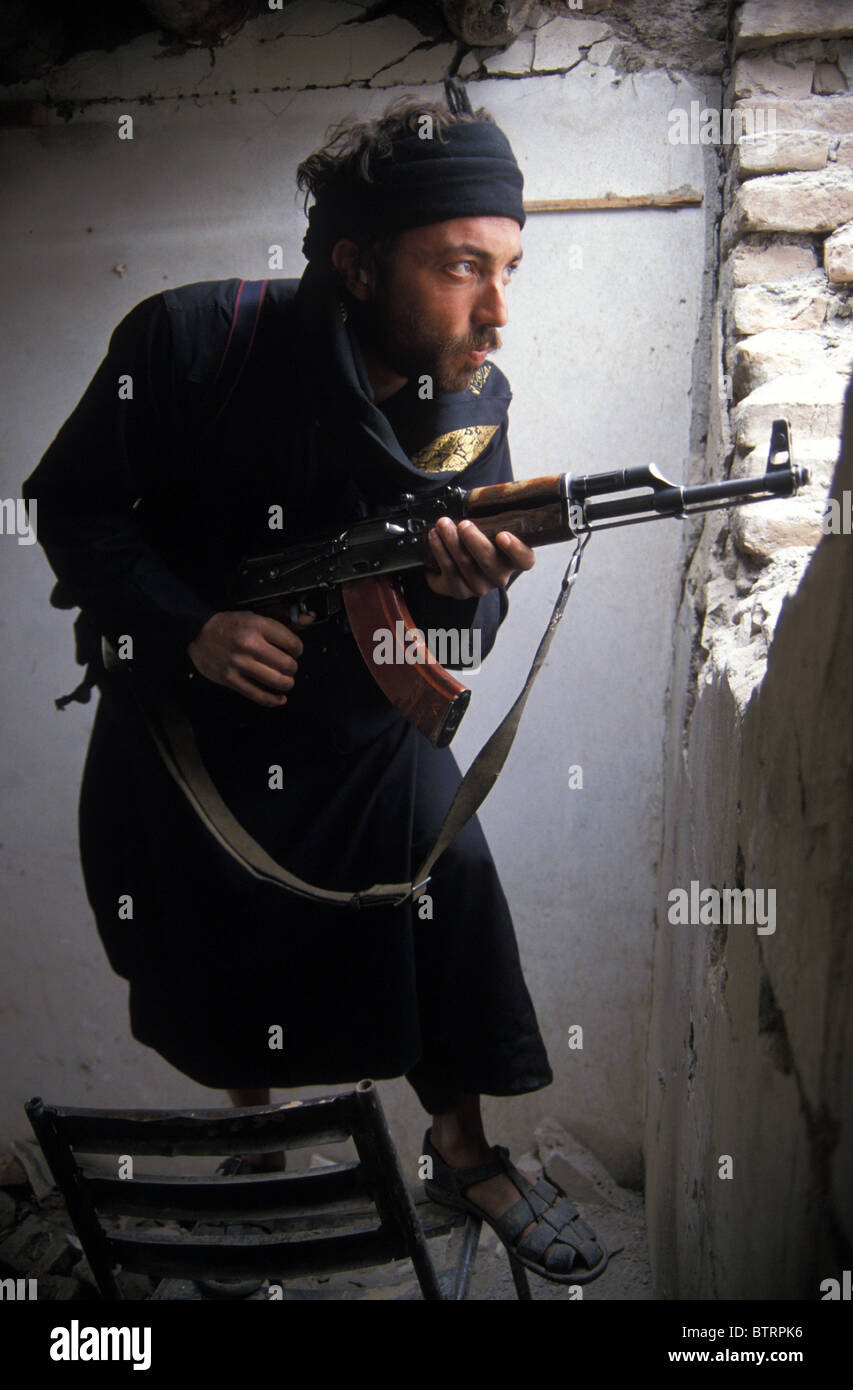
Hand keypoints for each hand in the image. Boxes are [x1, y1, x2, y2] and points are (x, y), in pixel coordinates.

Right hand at [187, 610, 314, 707]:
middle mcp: (250, 645)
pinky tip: (280, 699)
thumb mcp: (253, 617)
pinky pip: (258, 695)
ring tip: (286, 681)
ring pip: (276, 681)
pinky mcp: (231, 679)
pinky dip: (273, 700)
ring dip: (286, 684)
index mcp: (257, 626)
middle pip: (287, 664)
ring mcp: (240, 664)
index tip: (295, 651)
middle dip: (293, 668)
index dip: (298, 649)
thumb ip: (280, 622)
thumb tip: (309, 619)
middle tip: (289, 667)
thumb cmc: (227, 625)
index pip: (292, 643)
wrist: (197, 633)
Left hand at [425, 516, 534, 599]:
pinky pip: (448, 571)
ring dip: (451, 542)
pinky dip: (440, 551)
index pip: (524, 559)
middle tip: (463, 524)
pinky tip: (434, 537)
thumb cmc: (478, 537)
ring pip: (465, 565)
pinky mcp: (460, 591)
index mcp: (514, 559)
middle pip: (489, 562)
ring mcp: (479, 586)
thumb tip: (482, 495)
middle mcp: (499, 576)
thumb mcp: (490, 526)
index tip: (502, 535)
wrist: (457, 559)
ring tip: (442, 524)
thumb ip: (492, 517)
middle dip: (473, 540)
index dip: (515, 549)